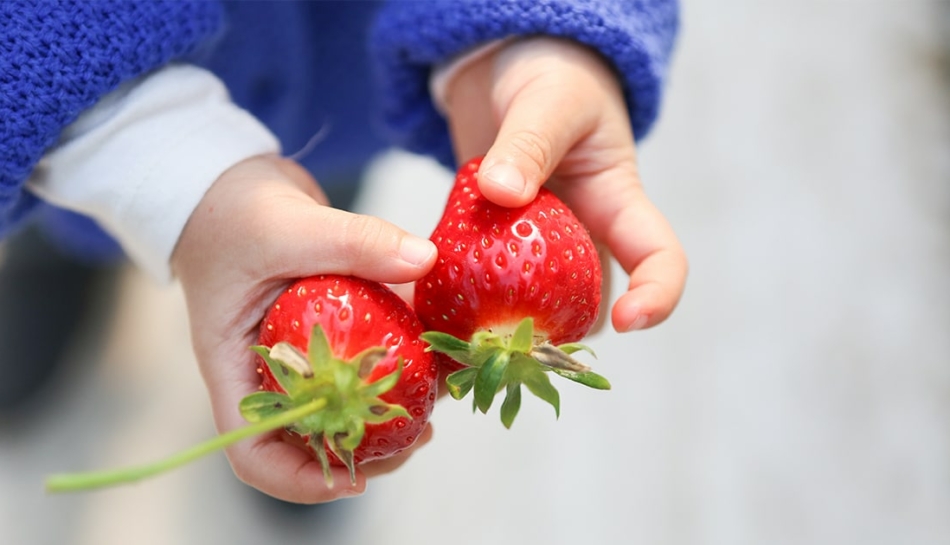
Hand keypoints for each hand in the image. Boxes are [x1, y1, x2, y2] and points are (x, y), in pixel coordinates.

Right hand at [171, 155, 436, 502]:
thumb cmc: (234, 210)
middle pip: (311, 441)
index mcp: (236, 366)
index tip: (356, 476)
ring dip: (392, 410)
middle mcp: (268, 371)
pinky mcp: (328, 332)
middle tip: (419, 432)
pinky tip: (438, 352)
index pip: (253, 449)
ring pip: (345, 405)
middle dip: (367, 449)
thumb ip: (354, 241)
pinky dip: (399, 361)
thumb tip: (425, 260)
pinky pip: (364, 360)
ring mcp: (299, 354)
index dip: (301, 479)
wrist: (232, 184)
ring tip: (437, 398)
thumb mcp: (288, 225)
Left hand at [444, 37, 687, 331]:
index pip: (659, 258)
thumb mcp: (546, 100)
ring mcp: (538, 245)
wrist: (508, 67)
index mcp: (616, 202)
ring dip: (505, 322)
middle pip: (588, 303)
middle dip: (559, 330)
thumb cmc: (549, 75)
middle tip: (514, 341)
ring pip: (534, 304)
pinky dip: (463, 300)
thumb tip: (504, 193)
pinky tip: (435, 308)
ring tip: (467, 333)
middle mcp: (583, 235)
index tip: (627, 320)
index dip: (657, 296)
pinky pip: (483, 285)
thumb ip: (527, 144)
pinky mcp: (496, 245)